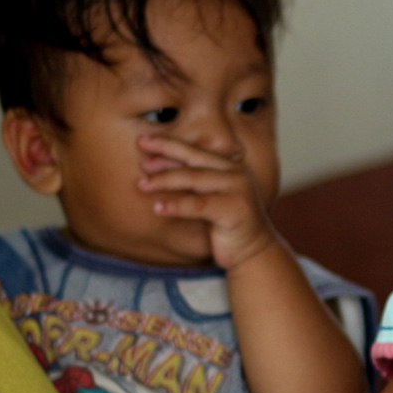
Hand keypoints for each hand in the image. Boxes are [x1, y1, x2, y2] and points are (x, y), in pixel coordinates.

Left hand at [137, 135, 277, 269]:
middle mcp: (236, 173)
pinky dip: (176, 205)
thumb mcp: (208, 198)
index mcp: (230, 166)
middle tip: (140, 148)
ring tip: (142, 183)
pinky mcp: (235, 209)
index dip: (169, 144)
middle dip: (165, 152)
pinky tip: (157, 207)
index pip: (195, 151)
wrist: (252, 252)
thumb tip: (155, 166)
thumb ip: (192, 181)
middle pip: (194, 158)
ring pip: (195, 178)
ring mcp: (238, 189)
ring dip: (165, 179)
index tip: (144, 141)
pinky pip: (199, 205)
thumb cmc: (225, 225)